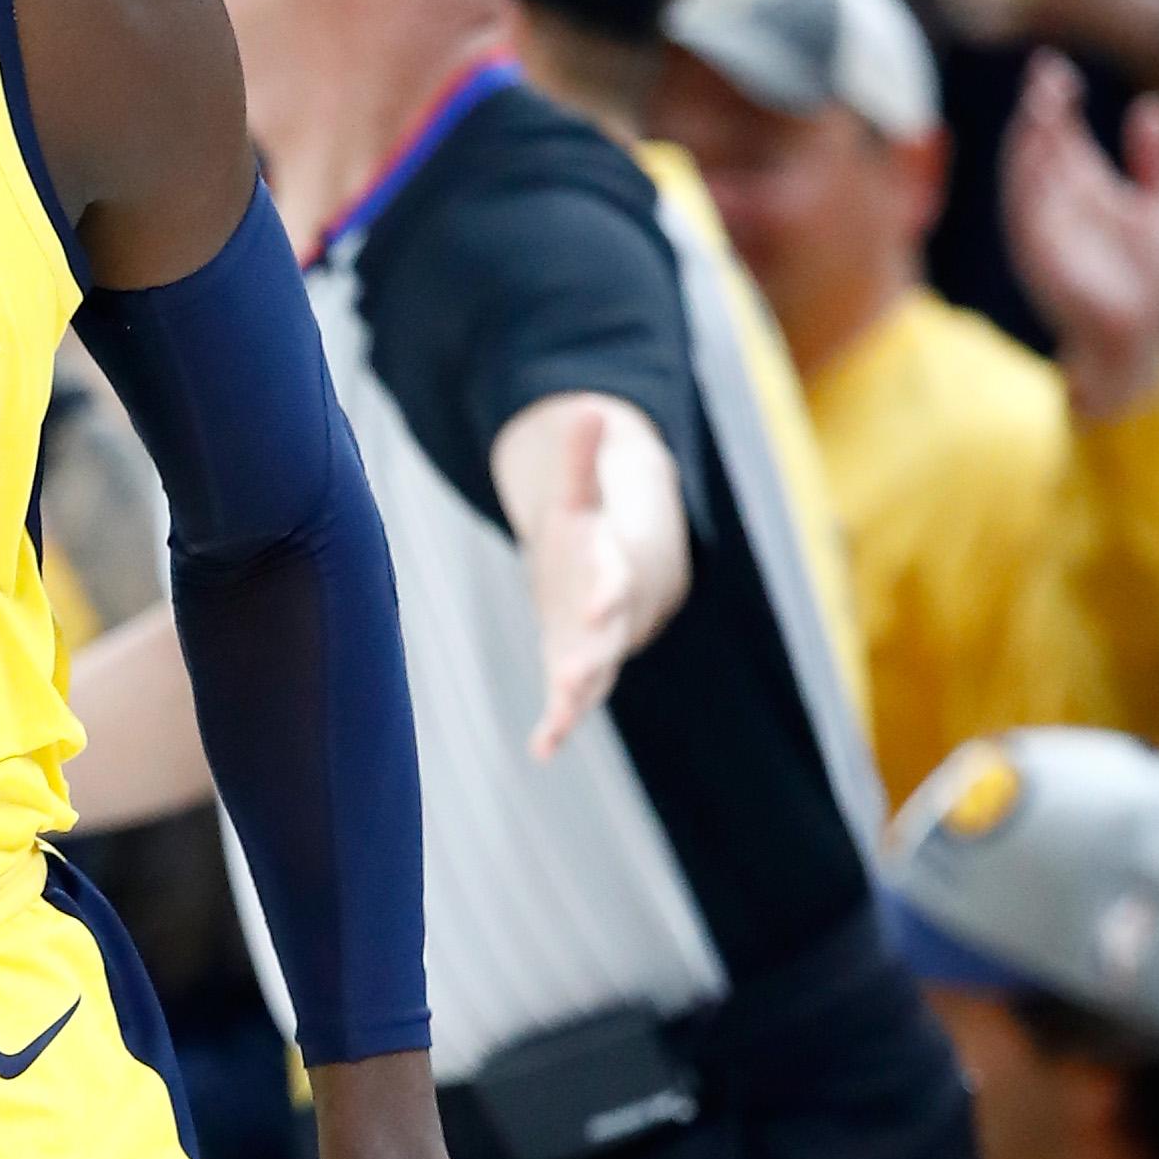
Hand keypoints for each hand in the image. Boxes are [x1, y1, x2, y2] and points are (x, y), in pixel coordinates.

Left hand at [520, 401, 634, 757]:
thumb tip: (588, 409)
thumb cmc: (592, 530)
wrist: (616, 576)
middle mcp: (607, 615)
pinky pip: (569, 702)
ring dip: (572, 699)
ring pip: (588, 678)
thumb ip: (581, 458)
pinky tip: (541, 749)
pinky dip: (557, 724)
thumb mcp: (582, 493)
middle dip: (591, 656)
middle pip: (604, 638)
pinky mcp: (572, 668)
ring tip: (554, 724)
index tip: (604, 600)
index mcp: (610, 568)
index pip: (614, 579)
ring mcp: (593, 646)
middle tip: (575, 678)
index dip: (608, 588)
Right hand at [1002, 49, 1158, 418]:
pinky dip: (1026, 184)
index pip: (1060, 132)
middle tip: (1046, 76)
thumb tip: (1153, 107)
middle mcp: (1055, 201)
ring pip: (1024, 175)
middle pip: (1036, 146)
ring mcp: (1042, 228)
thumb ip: (1156, 162)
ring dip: (1028, 141)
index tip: (1056, 66)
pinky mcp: (1039, 256)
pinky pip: (1025, 214)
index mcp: (1082, 185)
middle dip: (1038, 111)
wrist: (1143, 335)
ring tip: (1041, 106)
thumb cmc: (1152, 277)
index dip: (1055, 100)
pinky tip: (1037, 155)